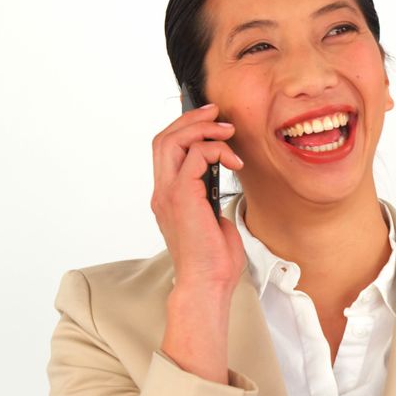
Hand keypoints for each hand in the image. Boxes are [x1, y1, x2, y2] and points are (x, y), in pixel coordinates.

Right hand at [150, 102, 244, 382]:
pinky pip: (193, 156)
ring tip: (227, 131)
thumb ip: (211, 196)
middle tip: (216, 113)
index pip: (165, 150)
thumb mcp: (214, 218)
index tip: (209, 118)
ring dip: (202, 129)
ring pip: (172, 141)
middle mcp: (162, 191)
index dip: (183, 128)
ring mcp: (168, 193)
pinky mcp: (182, 197)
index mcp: (167, 195)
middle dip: (191, 119)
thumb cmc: (214, 258)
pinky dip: (215, 150)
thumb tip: (224, 177)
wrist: (208, 282)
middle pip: (163, 138)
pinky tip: (233, 161)